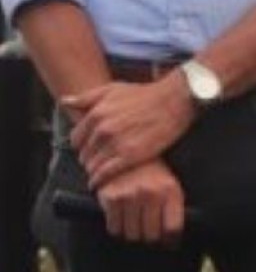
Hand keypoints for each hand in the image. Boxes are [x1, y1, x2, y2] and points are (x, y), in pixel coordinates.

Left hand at [65, 78, 196, 190]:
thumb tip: (65, 102)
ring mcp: (116, 143)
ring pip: (93, 165)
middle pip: (84, 154)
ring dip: (94, 171)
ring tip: (100, 173)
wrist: (174, 100)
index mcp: (96, 114)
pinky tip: (99, 183)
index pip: (76, 139)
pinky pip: (106, 173)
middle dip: (89, 159)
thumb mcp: (113, 89)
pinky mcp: (131, 155)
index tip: (89, 150)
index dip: (81, 146)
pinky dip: (100, 180)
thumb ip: (87, 97)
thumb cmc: (146, 94)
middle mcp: (103, 129)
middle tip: (97, 162)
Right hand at [95, 159, 186, 244]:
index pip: (172, 229)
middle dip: (149, 237)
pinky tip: (121, 218)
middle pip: (151, 235)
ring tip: (134, 223)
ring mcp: (130, 196)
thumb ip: (173, 209)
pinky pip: (114, 228)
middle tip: (146, 231)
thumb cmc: (152, 174)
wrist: (124, 154)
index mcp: (171, 191)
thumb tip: (172, 242)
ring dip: (132, 233)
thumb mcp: (170, 185)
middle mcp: (151, 194)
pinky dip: (117, 228)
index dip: (169, 240)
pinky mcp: (110, 198)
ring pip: (132, 234)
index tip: (166, 242)